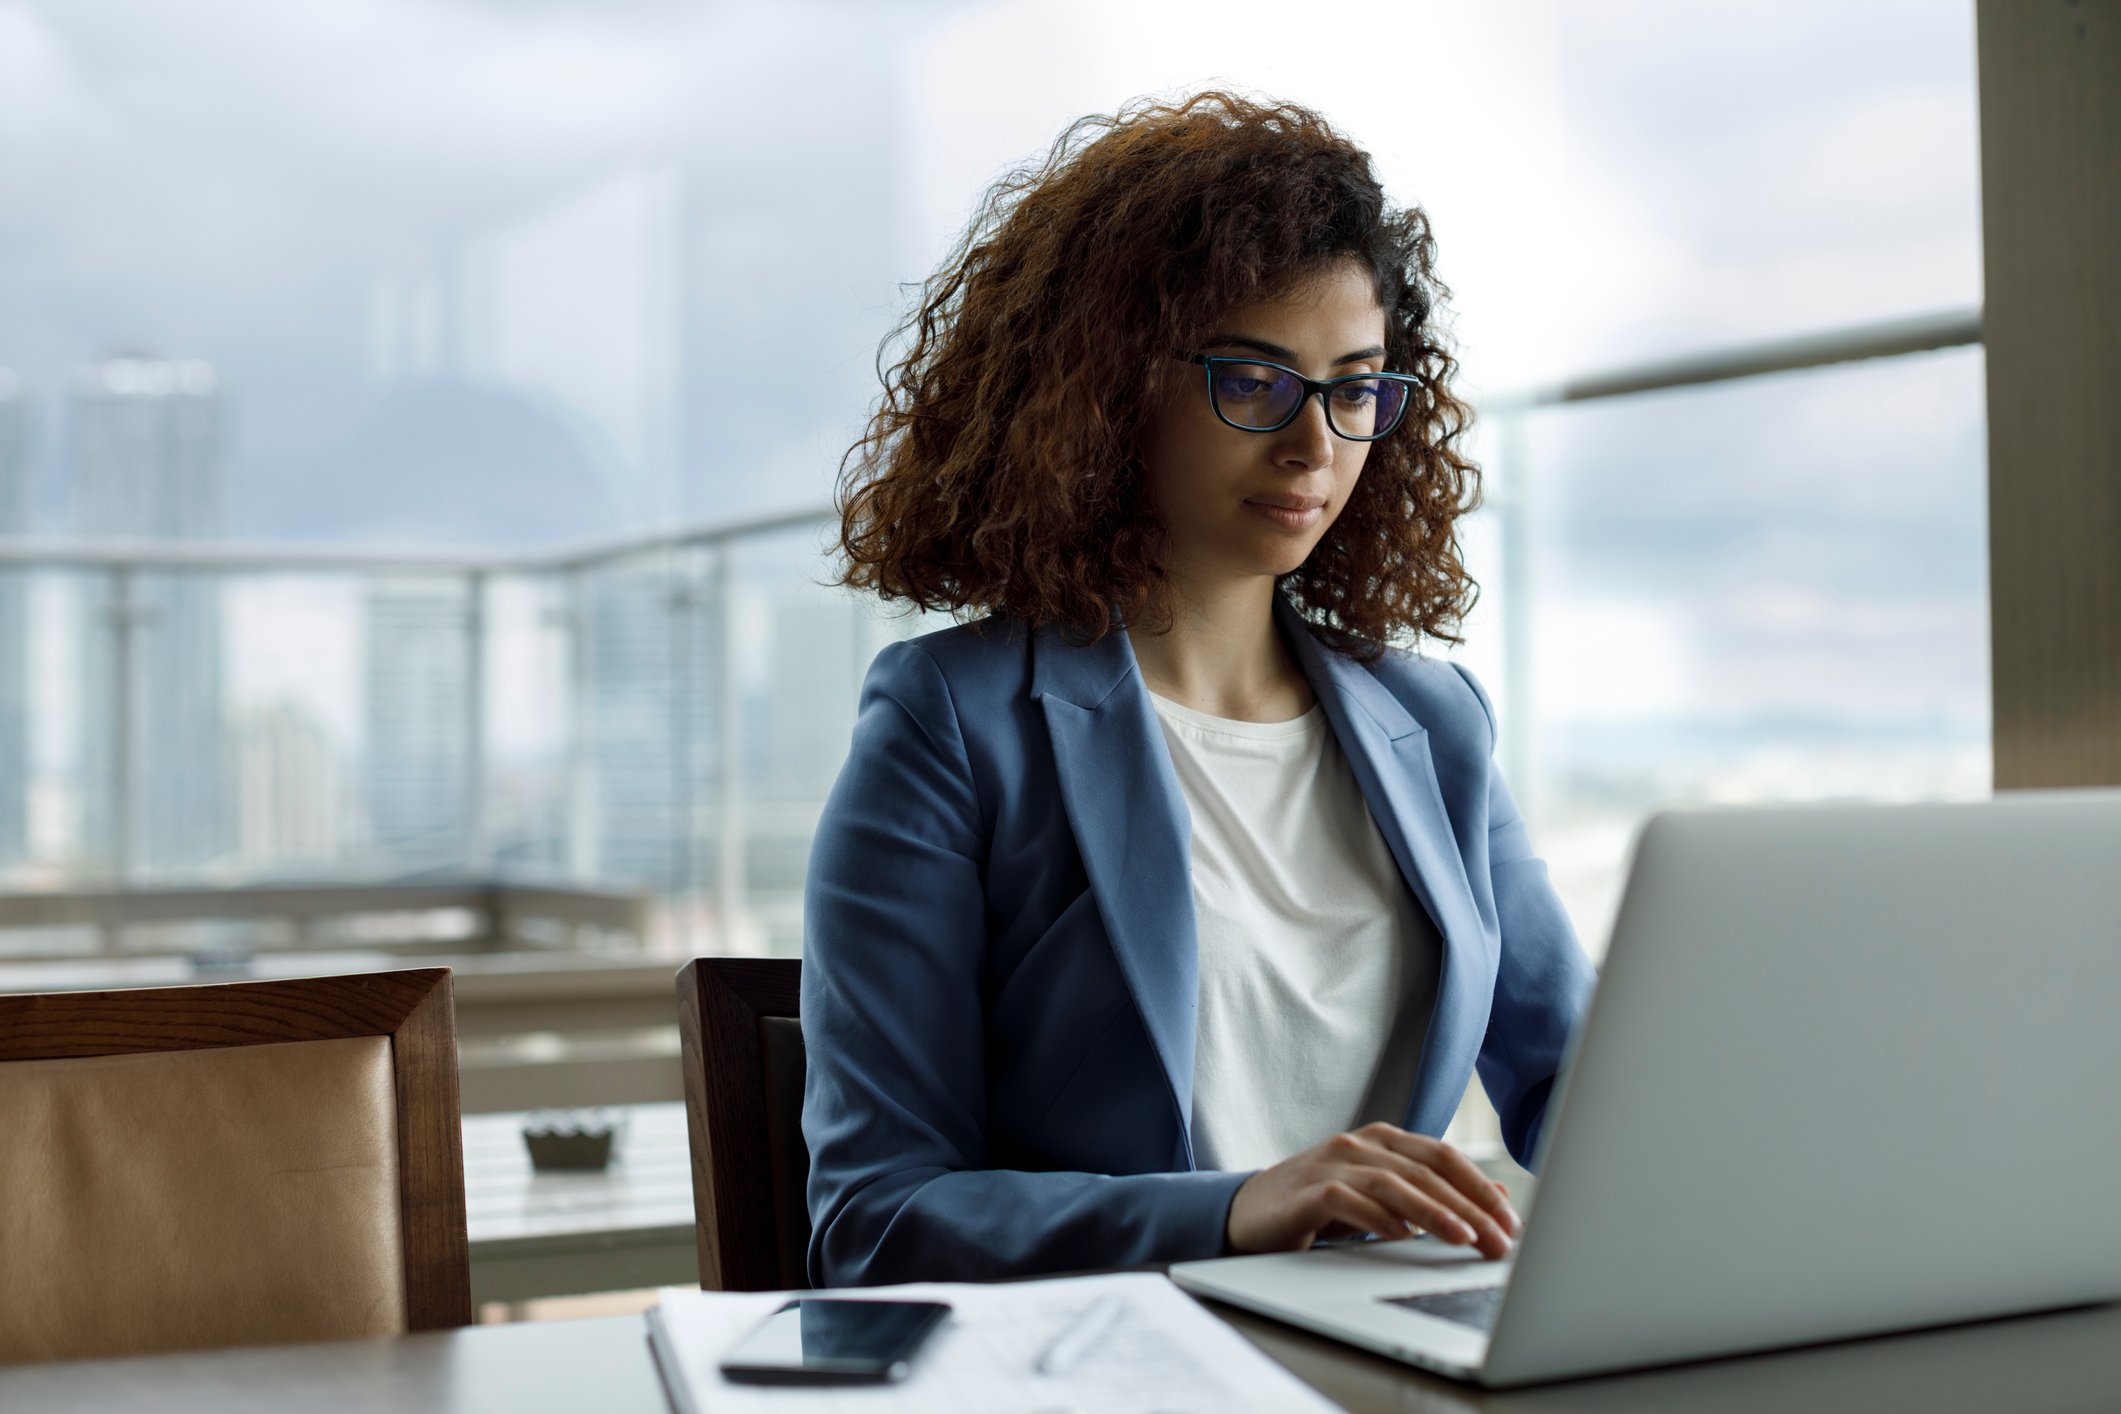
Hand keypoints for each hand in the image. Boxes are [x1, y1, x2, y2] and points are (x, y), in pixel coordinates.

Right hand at [1224, 1123, 1521, 1258]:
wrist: (1249, 1212)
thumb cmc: (1319, 1205)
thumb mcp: (1382, 1198)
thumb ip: (1433, 1194)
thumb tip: (1496, 1197)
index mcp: (1382, 1140)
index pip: (1443, 1156)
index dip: (1480, 1187)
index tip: (1510, 1222)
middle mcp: (1359, 1144)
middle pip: (1425, 1171)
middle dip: (1469, 1207)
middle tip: (1499, 1241)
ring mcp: (1331, 1164)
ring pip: (1393, 1183)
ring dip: (1433, 1213)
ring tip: (1464, 1239)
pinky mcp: (1307, 1191)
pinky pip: (1348, 1200)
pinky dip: (1378, 1218)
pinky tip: (1401, 1236)